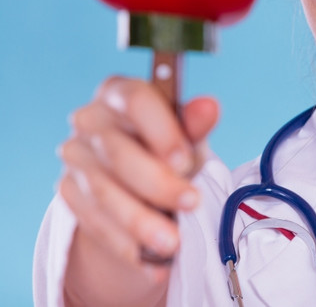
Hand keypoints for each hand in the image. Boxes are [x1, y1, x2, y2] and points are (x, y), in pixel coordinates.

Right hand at [58, 76, 218, 303]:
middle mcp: (90, 120)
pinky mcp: (69, 192)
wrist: (141, 178)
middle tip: (192, 203)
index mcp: (120, 93)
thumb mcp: (188, 135)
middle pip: (118, 152)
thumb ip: (195, 124)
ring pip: (104, 192)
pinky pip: (95, 222)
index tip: (186, 161)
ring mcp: (75, 157)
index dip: (161, 131)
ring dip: (141, 222)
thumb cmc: (169, 146)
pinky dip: (126, 245)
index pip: (135, 100)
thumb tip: (209, 106)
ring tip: (173, 242)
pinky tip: (153, 259)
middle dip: (157, 184)